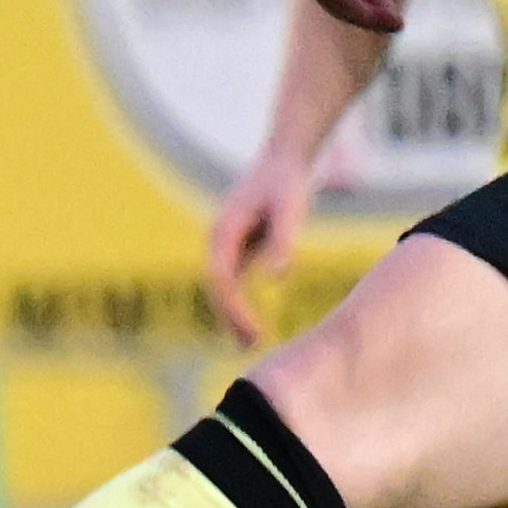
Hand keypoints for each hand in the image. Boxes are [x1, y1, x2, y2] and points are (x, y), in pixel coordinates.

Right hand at [201, 162, 310, 347]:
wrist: (284, 158)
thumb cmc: (287, 182)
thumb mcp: (290, 209)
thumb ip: (283, 241)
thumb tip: (277, 278)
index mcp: (223, 232)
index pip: (221, 280)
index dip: (235, 309)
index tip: (255, 332)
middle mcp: (218, 240)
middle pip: (216, 289)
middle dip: (230, 319)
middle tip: (250, 349)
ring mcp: (225, 244)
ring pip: (221, 289)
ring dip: (231, 317)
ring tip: (250, 346)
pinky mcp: (238, 247)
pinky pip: (232, 284)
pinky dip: (238, 305)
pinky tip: (252, 326)